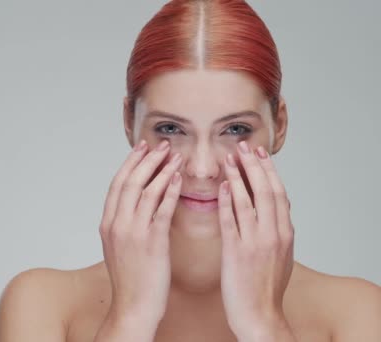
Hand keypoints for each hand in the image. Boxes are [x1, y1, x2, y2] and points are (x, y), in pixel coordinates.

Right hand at [98, 139, 182, 327]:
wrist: (133, 306)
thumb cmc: (131, 279)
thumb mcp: (119, 247)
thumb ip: (124, 224)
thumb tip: (136, 204)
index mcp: (108, 223)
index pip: (118, 184)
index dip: (130, 163)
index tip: (142, 148)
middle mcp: (117, 224)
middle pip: (130, 181)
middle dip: (147, 159)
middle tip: (162, 144)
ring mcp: (133, 232)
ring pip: (146, 191)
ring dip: (162, 169)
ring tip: (175, 155)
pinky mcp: (152, 242)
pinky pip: (162, 209)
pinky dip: (169, 191)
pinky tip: (178, 179)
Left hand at [218, 141, 295, 339]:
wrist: (259, 315)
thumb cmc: (265, 287)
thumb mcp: (281, 255)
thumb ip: (279, 230)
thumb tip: (279, 208)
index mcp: (285, 233)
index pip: (278, 193)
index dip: (268, 171)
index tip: (260, 153)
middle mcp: (273, 234)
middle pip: (266, 191)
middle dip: (254, 166)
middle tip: (244, 145)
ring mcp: (255, 242)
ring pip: (248, 201)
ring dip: (238, 176)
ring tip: (228, 157)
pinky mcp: (236, 252)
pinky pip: (231, 221)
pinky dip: (227, 201)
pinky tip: (222, 186)